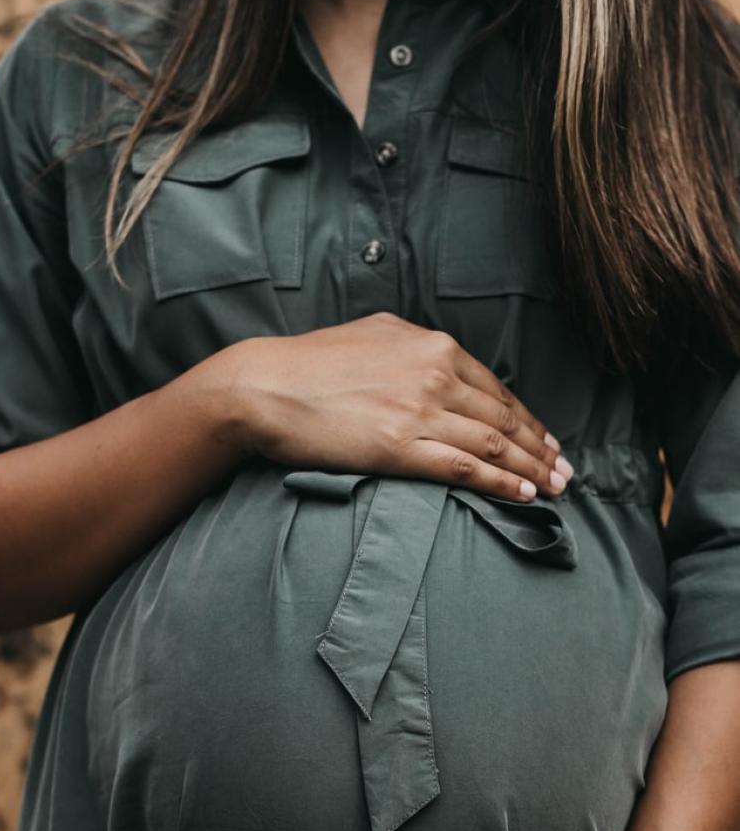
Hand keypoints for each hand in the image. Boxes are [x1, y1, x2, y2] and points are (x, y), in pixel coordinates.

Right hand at [226, 312, 572, 501]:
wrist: (265, 387)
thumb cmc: (311, 365)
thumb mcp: (373, 336)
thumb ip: (413, 348)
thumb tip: (438, 358)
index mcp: (432, 346)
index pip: (496, 388)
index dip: (527, 419)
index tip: (545, 440)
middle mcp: (434, 374)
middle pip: (504, 417)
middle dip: (540, 447)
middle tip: (566, 470)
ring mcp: (420, 411)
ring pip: (493, 443)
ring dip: (531, 468)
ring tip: (555, 487)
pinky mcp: (400, 446)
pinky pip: (465, 468)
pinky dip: (501, 483)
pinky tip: (523, 495)